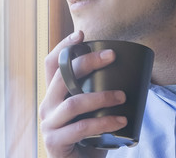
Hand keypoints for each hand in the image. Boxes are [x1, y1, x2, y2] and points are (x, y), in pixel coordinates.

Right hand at [39, 31, 127, 157]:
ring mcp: (49, 124)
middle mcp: (46, 106)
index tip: (81, 35)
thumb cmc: (87, 139)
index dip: (63, 47)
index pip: (51, 64)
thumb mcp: (90, 113)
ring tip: (122, 95)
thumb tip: (128, 76)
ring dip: (101, 96)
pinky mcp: (55, 142)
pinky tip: (121, 120)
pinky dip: (104, 122)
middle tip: (111, 56)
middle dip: (87, 62)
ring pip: (73, 102)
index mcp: (53, 95)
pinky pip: (82, 128)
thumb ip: (96, 96)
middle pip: (61, 76)